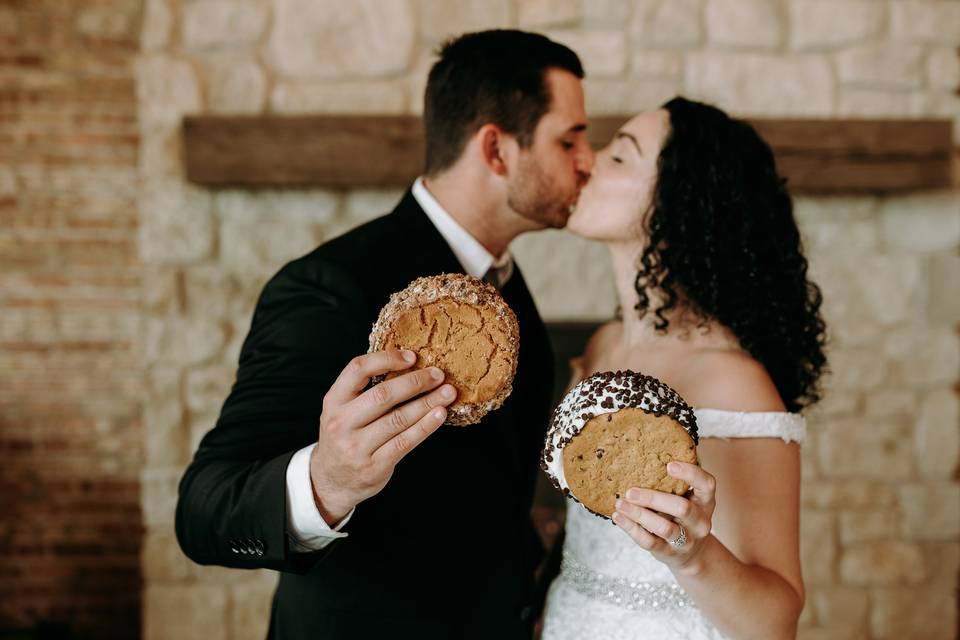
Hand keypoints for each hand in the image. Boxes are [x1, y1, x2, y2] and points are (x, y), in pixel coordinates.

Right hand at [309, 349, 456, 523]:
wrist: (331, 482)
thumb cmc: (344, 437)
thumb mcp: (342, 410)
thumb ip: (364, 390)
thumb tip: (410, 366)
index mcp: (333, 401)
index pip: (358, 369)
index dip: (386, 358)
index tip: (412, 356)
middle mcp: (341, 423)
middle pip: (383, 395)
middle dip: (416, 382)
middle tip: (438, 375)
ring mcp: (356, 447)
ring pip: (399, 418)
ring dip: (428, 403)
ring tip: (448, 393)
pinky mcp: (374, 466)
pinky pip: (405, 441)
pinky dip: (426, 426)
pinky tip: (440, 414)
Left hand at [612, 461, 716, 573]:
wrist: (691, 555)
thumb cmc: (684, 516)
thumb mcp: (688, 498)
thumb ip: (675, 482)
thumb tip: (644, 455)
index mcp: (705, 501)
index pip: (706, 484)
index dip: (690, 473)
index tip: (669, 465)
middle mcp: (700, 521)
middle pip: (683, 508)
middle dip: (654, 498)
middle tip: (630, 491)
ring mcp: (687, 540)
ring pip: (665, 528)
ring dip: (639, 515)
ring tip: (620, 503)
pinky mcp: (669, 552)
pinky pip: (649, 542)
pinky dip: (631, 529)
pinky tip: (618, 517)